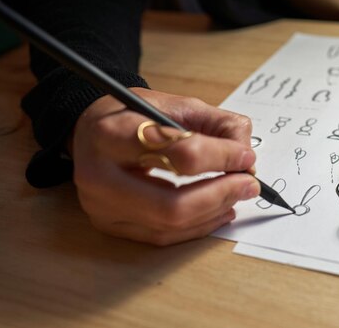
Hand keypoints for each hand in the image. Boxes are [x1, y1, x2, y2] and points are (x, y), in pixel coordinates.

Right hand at [70, 88, 259, 245]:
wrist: (89, 130)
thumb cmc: (133, 115)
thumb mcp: (174, 103)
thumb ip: (216, 124)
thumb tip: (246, 158)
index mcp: (112, 132)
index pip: (178, 153)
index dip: (221, 157)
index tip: (245, 156)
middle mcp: (98, 175)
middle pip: (171, 203)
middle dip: (220, 195)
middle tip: (249, 185)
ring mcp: (101, 206)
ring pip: (169, 225)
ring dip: (213, 212)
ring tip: (237, 195)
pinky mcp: (109, 224)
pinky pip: (161, 236)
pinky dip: (197, 226)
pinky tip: (218, 211)